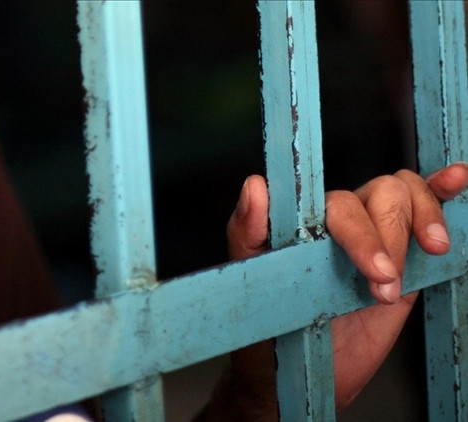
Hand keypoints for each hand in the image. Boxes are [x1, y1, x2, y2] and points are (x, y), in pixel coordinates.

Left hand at [203, 162, 467, 419]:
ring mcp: (374, 233)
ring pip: (404, 193)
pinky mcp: (403, 253)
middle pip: (382, 195)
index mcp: (304, 222)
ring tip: (428, 257)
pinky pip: (423, 208)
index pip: (339, 204)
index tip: (378, 270)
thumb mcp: (252, 285)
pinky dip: (441, 192)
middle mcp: (339, 221)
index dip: (362, 231)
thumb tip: (255, 185)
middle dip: (391, 241)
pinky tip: (456, 181)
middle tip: (385, 289)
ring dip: (421, 222)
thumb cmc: (272, 329)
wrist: (304, 370)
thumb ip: (248, 232)